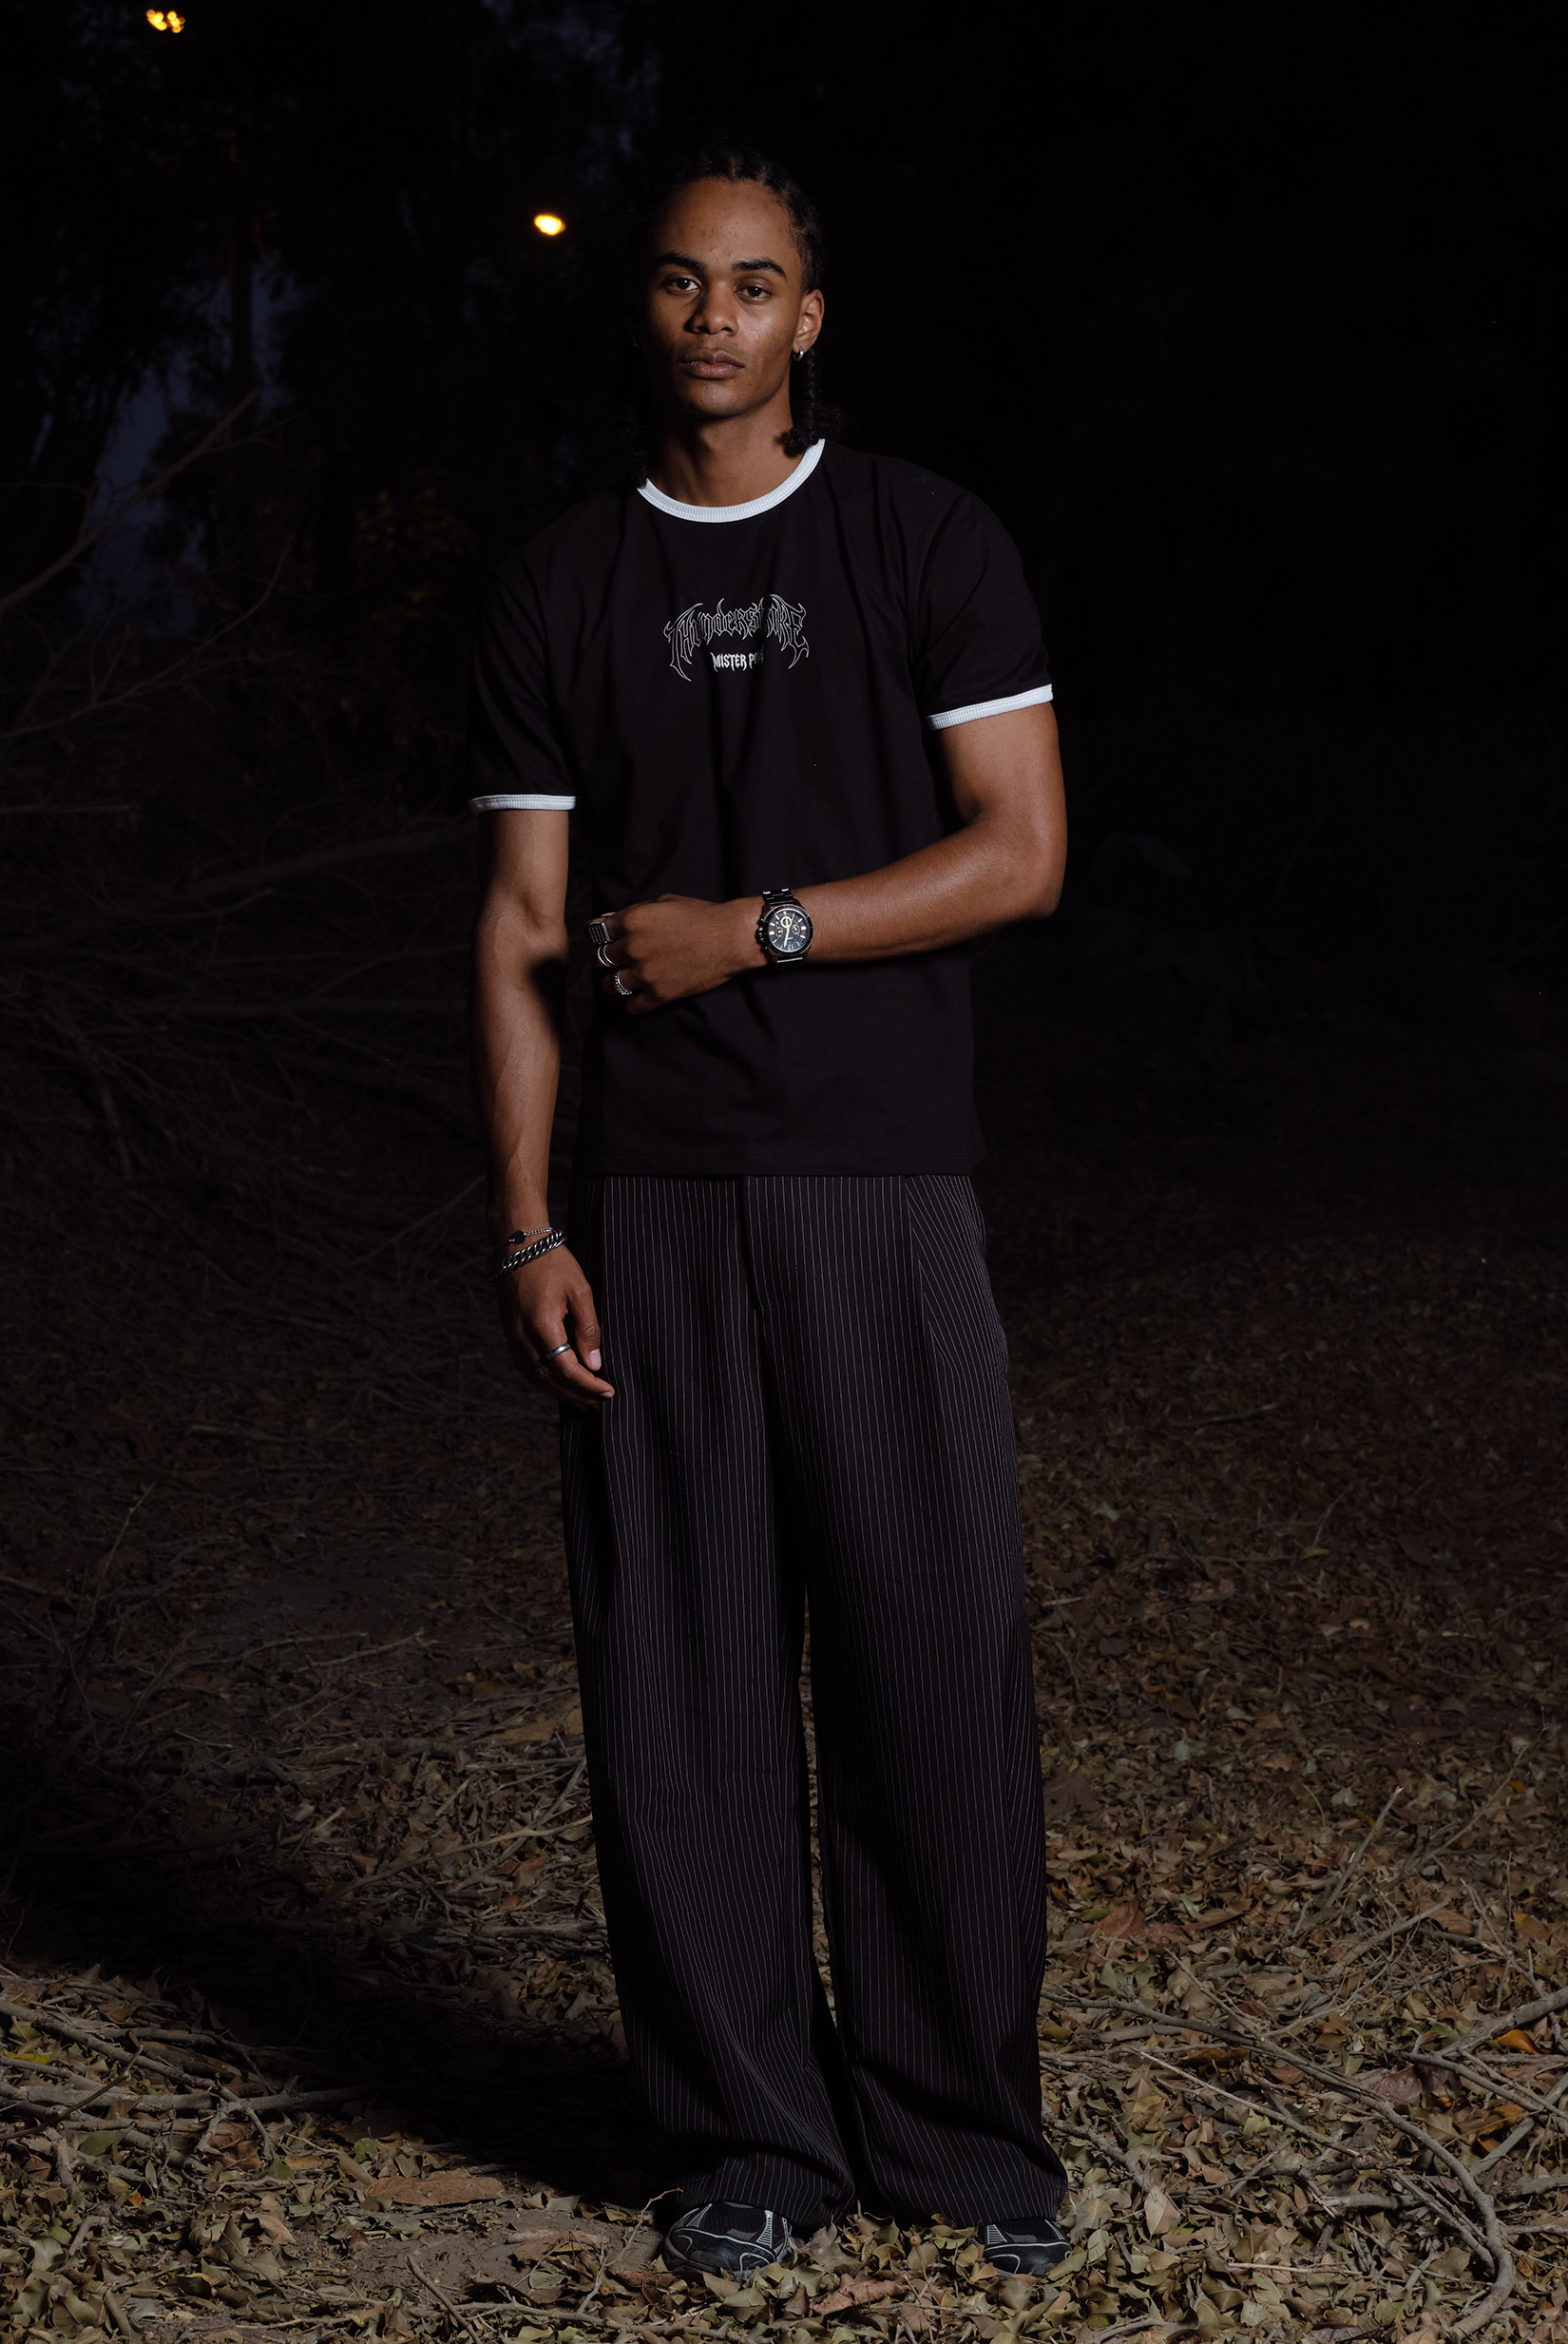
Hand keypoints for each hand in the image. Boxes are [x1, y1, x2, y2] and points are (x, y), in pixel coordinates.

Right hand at [495, 1245, 613, 1410]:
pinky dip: (544, 1382)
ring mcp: (513, 1338)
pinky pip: (526, 1369)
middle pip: (551, 1381)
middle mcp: (523, 1337)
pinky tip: (560, 1384)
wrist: (518, 1246)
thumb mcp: (580, 1291)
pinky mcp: (510, 1335)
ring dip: (561, 1394)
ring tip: (584, 1400)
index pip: (568, 1370)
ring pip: (536, 1380)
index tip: (609, 1391)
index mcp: (542, 1326)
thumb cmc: (552, 1263)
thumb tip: (594, 1364)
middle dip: (578, 1395)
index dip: (590, 1385)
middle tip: (601, 1402)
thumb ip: (588, 1329)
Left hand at [590, 895, 755, 1014]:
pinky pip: (632, 1006)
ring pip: (610, 984)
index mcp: (631, 921)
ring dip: (611, 982)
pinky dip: (632, 1002)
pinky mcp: (659, 994)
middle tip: (608, 960)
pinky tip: (636, 997)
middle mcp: (632, 948)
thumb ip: (635, 911)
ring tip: (617, 981)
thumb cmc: (701, 915)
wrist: (730, 938)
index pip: (596, 932)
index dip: (596, 936)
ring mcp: (645, 974)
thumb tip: (610, 920)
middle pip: (600, 958)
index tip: (599, 940)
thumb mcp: (664, 901)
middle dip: (602, 958)